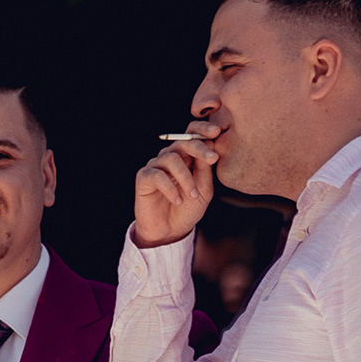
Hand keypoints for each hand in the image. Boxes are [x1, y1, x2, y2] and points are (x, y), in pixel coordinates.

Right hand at [131, 124, 217, 250]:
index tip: (216, 132)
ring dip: (186, 177)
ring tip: (193, 195)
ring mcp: (156, 167)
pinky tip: (177, 200)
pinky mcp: (144, 178)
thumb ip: (206, 168)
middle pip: (182, 142)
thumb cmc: (188, 209)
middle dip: (199, 148)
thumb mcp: (204, 189)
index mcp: (186, 156)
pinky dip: (170, 188)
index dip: (202, 129)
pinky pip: (157, 175)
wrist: (170, 231)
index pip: (192, 134)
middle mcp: (170, 158)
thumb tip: (211, 145)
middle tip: (212, 158)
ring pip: (171, 158)